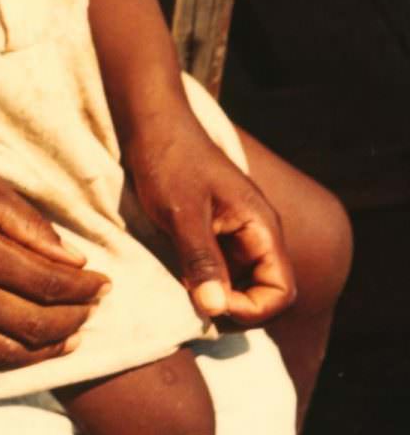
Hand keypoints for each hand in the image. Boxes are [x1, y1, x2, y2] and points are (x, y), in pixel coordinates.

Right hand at [0, 157, 108, 367]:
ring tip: (73, 333)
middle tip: (94, 306)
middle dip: (76, 320)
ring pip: (9, 355)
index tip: (105, 281)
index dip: (84, 288)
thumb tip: (74, 261)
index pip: (47, 284)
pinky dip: (12, 361)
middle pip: (34, 326)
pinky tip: (32, 347)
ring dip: (49, 350)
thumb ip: (28, 223)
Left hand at [127, 122, 295, 325]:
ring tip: (184, 295)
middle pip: (264, 295)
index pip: (281, 291)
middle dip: (236, 310)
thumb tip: (215, 309)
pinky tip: (180, 282)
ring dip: (218, 299)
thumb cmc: (170, 160)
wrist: (152, 124)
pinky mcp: (214, 235)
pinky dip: (205, 285)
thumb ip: (202, 259)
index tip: (212, 305)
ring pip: (241, 287)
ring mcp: (236, 237)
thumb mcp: (182, 212)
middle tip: (194, 305)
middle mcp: (256, 236)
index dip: (253, 310)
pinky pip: (221, 273)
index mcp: (262, 228)